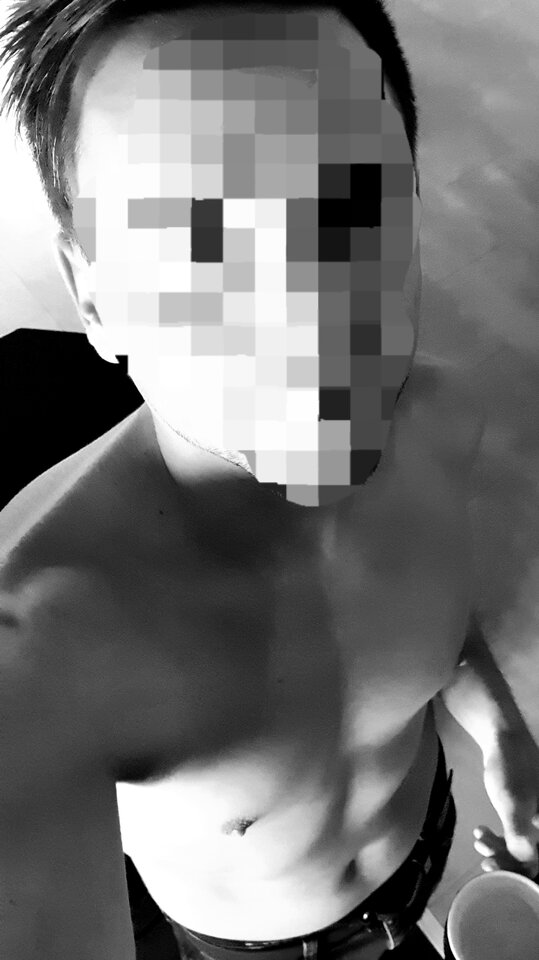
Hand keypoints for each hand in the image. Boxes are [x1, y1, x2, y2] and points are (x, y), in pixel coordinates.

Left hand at [475, 726, 538, 878]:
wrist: (504, 738)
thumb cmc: (511, 769)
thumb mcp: (512, 803)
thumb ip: (519, 834)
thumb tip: (526, 861)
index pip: (538, 860)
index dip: (518, 870)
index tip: (493, 866)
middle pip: (531, 856)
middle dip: (506, 860)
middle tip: (483, 858)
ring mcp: (536, 818)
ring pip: (521, 846)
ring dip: (499, 848)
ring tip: (479, 839)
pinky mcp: (524, 812)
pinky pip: (515, 833)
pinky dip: (498, 836)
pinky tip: (481, 831)